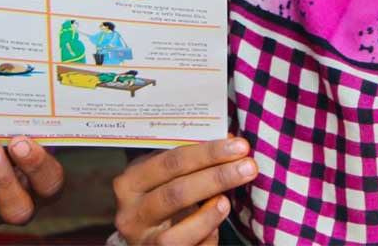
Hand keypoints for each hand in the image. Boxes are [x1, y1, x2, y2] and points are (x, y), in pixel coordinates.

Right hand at [112, 138, 254, 244]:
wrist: (146, 232)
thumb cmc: (160, 193)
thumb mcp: (165, 174)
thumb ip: (191, 159)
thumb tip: (231, 141)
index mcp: (129, 183)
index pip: (170, 162)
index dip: (207, 153)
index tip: (239, 146)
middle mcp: (130, 214)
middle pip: (176, 194)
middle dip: (216, 178)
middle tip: (248, 167)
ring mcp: (143, 241)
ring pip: (175, 235)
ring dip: (208, 216)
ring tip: (228, 201)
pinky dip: (206, 238)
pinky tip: (216, 227)